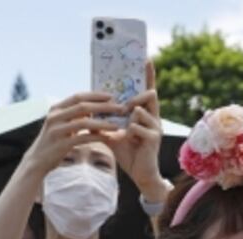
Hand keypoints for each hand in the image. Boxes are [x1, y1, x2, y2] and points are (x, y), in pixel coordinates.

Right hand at [22, 93, 122, 175]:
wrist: (38, 160)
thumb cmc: (54, 141)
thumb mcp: (61, 124)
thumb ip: (74, 115)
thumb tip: (94, 108)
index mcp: (55, 109)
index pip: (78, 97)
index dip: (95, 95)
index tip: (111, 96)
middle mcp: (55, 117)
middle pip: (83, 107)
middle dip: (104, 107)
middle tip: (120, 109)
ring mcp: (57, 130)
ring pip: (85, 122)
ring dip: (103, 124)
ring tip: (117, 125)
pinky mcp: (61, 144)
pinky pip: (83, 138)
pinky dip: (97, 137)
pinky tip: (108, 138)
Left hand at [104, 63, 166, 201]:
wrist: (140, 175)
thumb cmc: (128, 154)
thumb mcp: (112, 134)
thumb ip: (103, 122)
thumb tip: (86, 111)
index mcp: (145, 114)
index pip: (148, 90)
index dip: (148, 75)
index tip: (146, 58)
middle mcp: (154, 118)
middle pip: (149, 94)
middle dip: (135, 97)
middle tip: (124, 107)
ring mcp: (156, 128)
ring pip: (140, 110)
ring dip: (128, 117)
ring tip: (125, 129)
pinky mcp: (154, 138)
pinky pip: (136, 127)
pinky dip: (127, 133)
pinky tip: (128, 141)